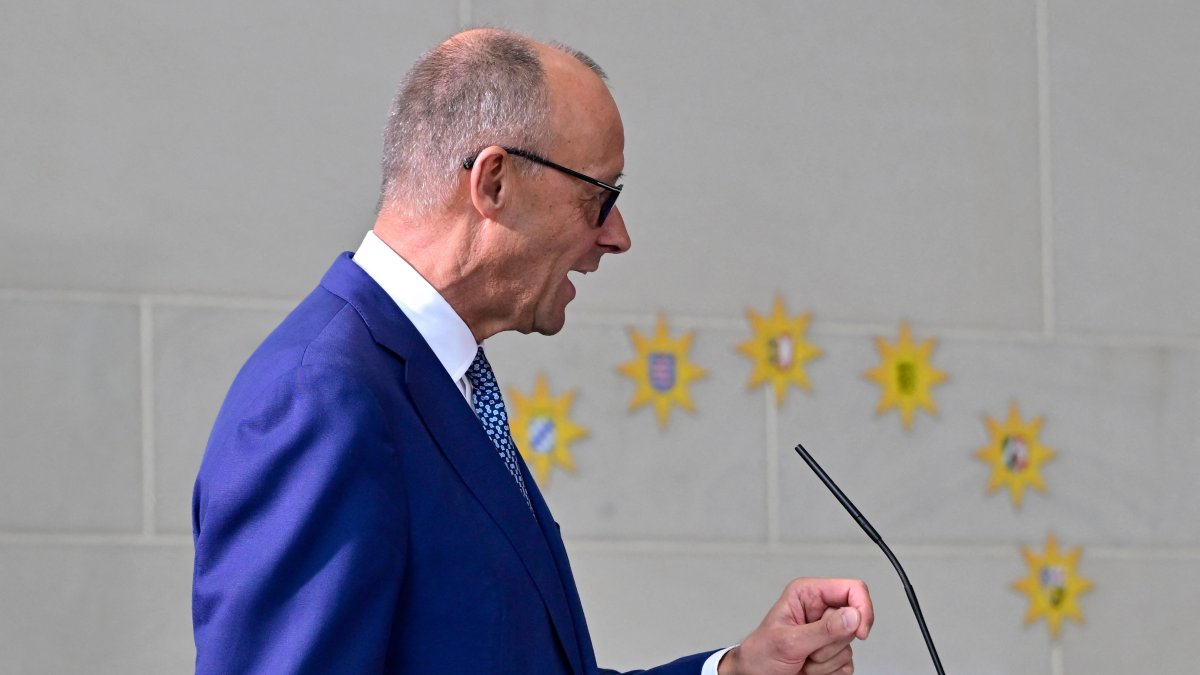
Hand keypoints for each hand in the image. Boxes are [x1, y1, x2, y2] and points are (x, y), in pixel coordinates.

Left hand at [718, 578, 872, 674]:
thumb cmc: (760, 653)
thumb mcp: (788, 641)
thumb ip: (823, 629)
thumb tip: (853, 616)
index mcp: (808, 594)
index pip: (852, 589)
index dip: (862, 608)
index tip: (859, 632)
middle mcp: (820, 610)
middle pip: (854, 621)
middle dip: (831, 643)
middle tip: (806, 650)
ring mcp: (828, 633)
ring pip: (849, 647)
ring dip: (826, 661)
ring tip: (802, 659)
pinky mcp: (832, 654)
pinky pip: (848, 664)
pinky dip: (829, 671)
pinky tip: (809, 667)